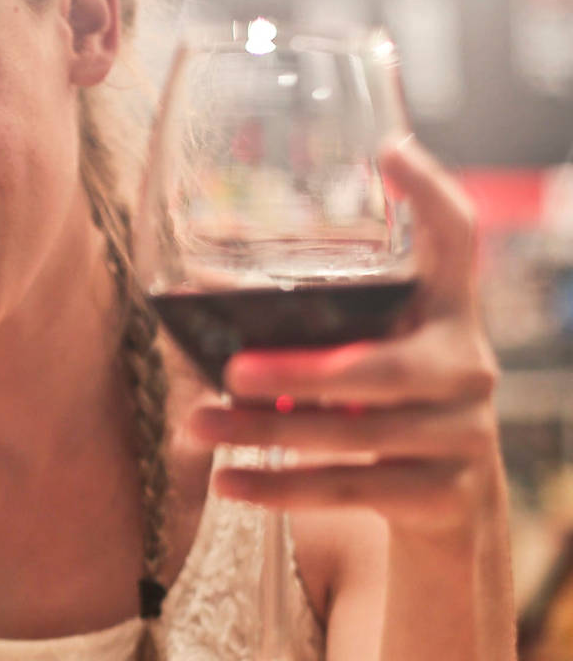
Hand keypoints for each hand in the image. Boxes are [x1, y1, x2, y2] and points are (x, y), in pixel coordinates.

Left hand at [186, 137, 502, 540]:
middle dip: (299, 372)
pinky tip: (228, 484)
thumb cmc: (382, 411)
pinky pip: (351, 489)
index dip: (431, 195)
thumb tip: (193, 290)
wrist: (450, 508)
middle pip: (380, 367)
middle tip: (231, 370)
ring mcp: (463, 433)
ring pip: (354, 435)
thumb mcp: (363, 362)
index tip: (390, 151)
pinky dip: (281, 488)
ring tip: (200, 427)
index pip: (458, 241)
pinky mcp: (445, 494)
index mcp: (447, 313)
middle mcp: (467, 366)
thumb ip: (311, 331)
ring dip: (267, 432)